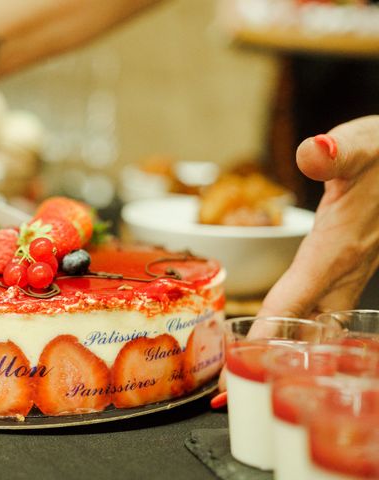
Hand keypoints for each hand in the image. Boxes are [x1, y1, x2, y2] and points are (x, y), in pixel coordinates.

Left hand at [216, 116, 378, 394]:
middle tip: (235, 392)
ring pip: (318, 322)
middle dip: (269, 359)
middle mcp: (345, 268)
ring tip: (257, 376)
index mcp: (337, 248)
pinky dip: (306, 326)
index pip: (293, 300)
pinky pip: (327, 307)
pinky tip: (295, 338)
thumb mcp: (361, 145)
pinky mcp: (353, 263)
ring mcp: (352, 271)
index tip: (240, 368)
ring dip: (289, 349)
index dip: (265, 335)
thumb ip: (335, 153)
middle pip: (302, 326)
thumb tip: (312, 153)